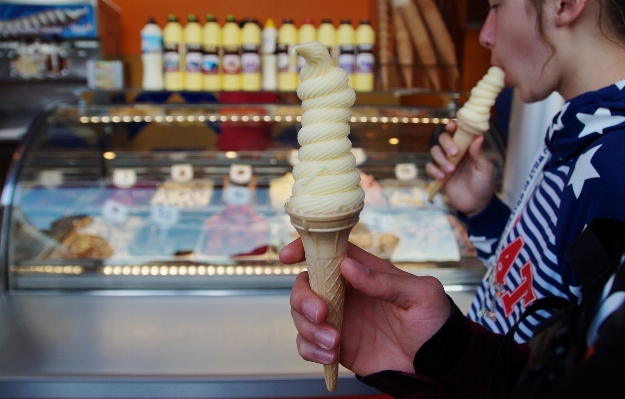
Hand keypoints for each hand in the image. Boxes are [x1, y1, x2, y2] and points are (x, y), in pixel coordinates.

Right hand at [281, 239, 450, 376]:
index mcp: (364, 272)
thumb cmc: (434, 322)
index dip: (304, 248)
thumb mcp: (420, 295)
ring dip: (308, 328)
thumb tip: (348, 266)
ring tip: (334, 342)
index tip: (288, 256)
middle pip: (304, 285)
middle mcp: (345, 293)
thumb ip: (385, 281)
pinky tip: (329, 356)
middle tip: (322, 313)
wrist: (438, 364)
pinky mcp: (336, 346)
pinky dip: (310, 350)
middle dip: (302, 298)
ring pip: (301, 316)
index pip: (328, 251)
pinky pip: (307, 345)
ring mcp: (339, 320)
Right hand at [426, 121, 494, 215]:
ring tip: (451, 170)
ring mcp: (446, 163)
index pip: (458, 132)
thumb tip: (478, 137)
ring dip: (441, 159)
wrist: (475, 204)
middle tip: (454, 153)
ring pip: (435, 151)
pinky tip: (442, 177)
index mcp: (467, 148)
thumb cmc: (483, 185)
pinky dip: (434, 170)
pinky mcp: (438, 174)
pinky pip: (430, 167)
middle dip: (446, 144)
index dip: (453, 126)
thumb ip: (479, 154)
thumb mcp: (485, 169)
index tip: (452, 127)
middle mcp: (455, 152)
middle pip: (443, 138)